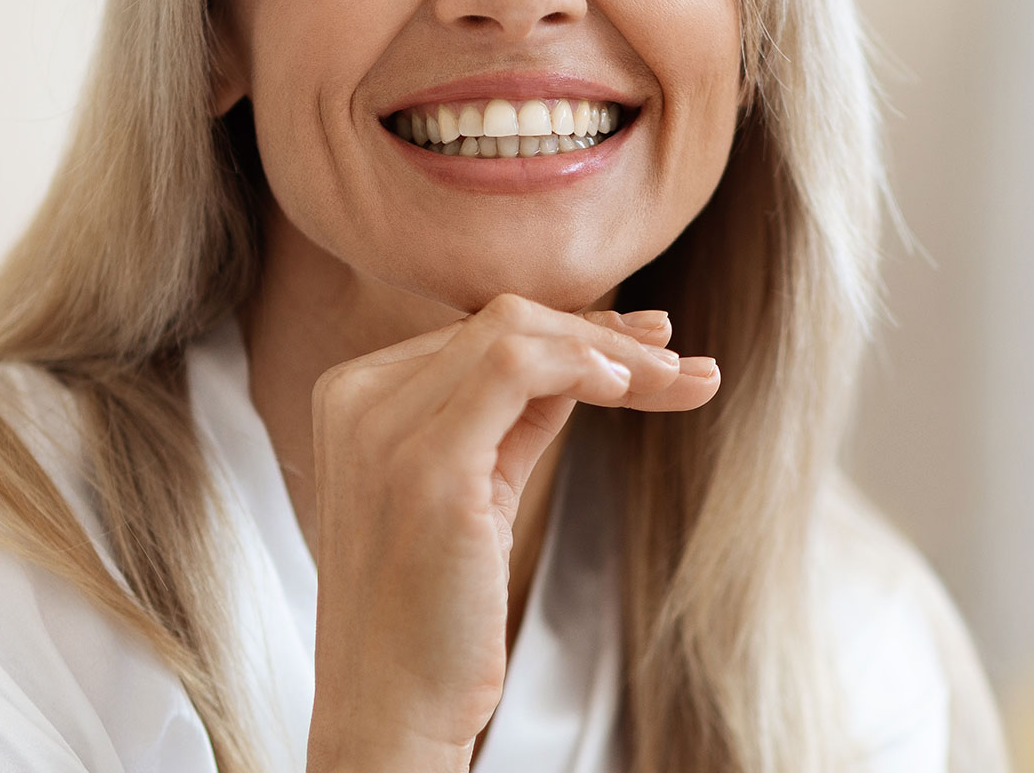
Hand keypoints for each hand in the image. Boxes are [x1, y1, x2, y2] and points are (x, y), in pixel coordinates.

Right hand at [305, 293, 717, 768]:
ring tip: (677, 375)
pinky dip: (580, 362)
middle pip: (501, 322)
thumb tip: (589, 355)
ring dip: (608, 349)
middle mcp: (358, 397)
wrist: (386, 712)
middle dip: (602, 334)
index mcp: (355, 395)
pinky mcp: (428, 465)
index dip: (569, 331)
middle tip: (677, 360)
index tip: (640, 344)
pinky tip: (627, 385)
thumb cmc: (430, 608)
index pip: (477, 332)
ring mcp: (385, 428)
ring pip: (514, 332)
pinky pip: (515, 367)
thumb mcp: (470, 485)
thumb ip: (511, 415)